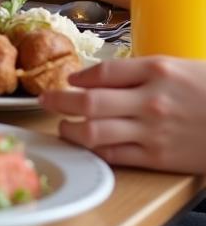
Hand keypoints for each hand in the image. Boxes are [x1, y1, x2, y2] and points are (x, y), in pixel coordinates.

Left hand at [40, 57, 205, 173]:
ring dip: (71, 130)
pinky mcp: (159, 158)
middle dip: (59, 101)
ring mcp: (153, 131)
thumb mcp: (182, 67)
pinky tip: (87, 146)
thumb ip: (144, 70)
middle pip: (89, 101)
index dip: (79, 76)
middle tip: (45, 99)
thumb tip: (106, 76)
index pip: (103, 71)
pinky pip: (116, 156)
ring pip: (95, 132)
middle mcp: (149, 100)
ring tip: (62, 127)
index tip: (69, 78)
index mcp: (156, 70)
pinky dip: (96, 151)